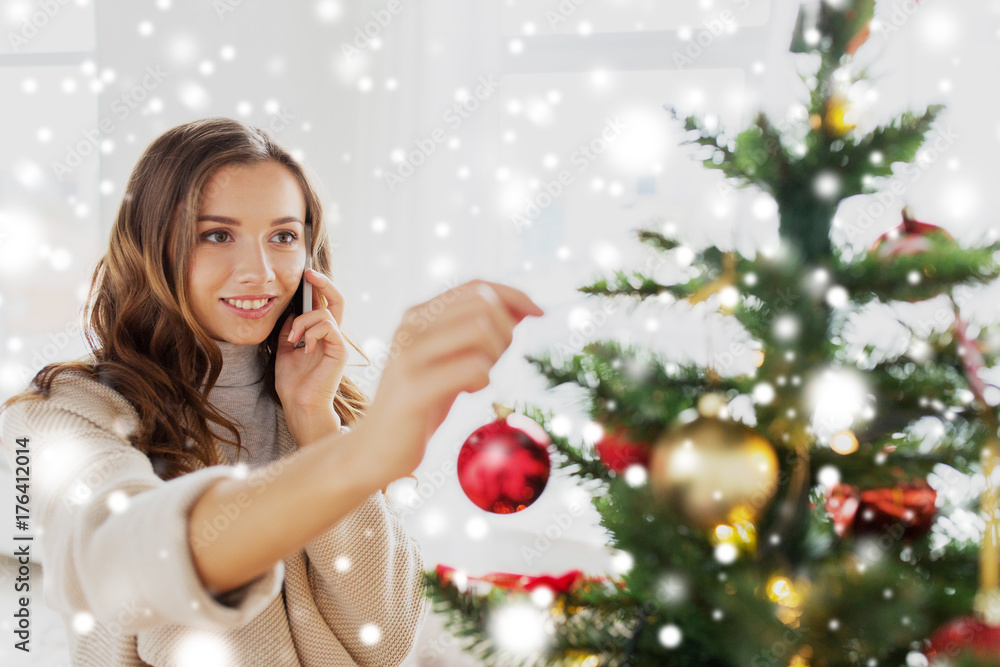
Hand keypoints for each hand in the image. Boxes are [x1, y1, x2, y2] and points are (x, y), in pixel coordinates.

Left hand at [275, 269, 347, 428]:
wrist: (299, 404)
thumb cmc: (293, 383)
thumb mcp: (284, 350)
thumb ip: (289, 331)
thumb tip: (290, 313)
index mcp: (321, 335)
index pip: (324, 304)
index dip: (317, 288)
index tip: (304, 275)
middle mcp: (332, 336)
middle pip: (337, 300)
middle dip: (324, 283)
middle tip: (309, 273)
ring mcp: (338, 342)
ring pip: (325, 313)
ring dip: (303, 321)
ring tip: (293, 338)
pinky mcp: (340, 350)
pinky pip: (328, 326)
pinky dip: (312, 331)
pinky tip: (303, 345)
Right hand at [357, 279, 543, 481]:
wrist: (376, 449)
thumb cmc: (422, 404)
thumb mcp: (452, 361)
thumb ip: (479, 333)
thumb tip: (523, 308)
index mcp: (419, 314)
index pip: (477, 286)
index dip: (514, 295)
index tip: (539, 313)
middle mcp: (410, 325)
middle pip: (483, 304)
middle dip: (506, 331)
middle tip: (494, 362)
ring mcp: (409, 355)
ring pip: (480, 328)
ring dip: (496, 355)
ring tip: (480, 378)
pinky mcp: (413, 388)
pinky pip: (473, 367)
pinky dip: (484, 379)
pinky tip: (469, 392)